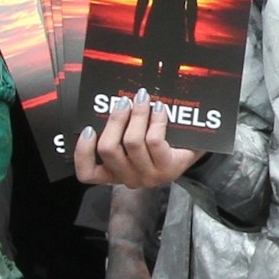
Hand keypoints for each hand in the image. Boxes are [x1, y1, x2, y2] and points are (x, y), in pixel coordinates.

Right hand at [77, 91, 200, 188]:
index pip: (87, 173)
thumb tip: (111, 103)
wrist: (195, 149)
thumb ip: (119, 129)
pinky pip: (154, 140)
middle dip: (115, 120)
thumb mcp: (135, 139)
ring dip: (137, 115)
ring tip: (143, 99)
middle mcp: (130, 178)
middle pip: (109, 149)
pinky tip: (160, 109)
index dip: (83, 151)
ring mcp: (150, 177)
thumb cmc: (162, 142)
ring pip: (132, 142)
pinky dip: (156, 120)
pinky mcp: (168, 169)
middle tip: (124, 102)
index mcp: (114, 173)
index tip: (88, 128)